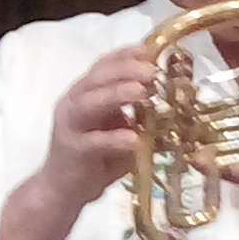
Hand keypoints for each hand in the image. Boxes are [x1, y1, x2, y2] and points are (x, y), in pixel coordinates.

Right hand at [32, 46, 157, 209]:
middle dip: (125, 71)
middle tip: (152, 71)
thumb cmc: (96, 157)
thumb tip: (174, 100)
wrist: (64, 189)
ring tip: (142, 92)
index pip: (102, 66)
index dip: (124, 55)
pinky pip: (92, 142)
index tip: (148, 50)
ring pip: (88, 103)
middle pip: (96, 79)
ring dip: (115, 94)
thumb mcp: (120, 128)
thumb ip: (138, 113)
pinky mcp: (71, 151)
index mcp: (85, 94)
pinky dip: (112, 138)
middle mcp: (73, 103)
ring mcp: (69, 126)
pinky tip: (133, 137)